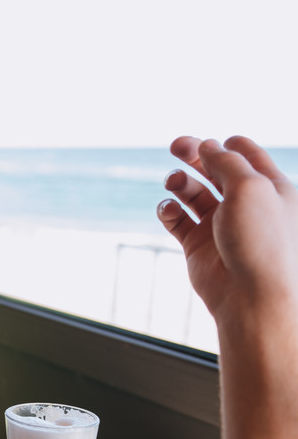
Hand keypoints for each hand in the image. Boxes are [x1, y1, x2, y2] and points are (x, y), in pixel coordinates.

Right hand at [157, 135, 297, 318]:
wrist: (252, 297)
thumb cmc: (262, 241)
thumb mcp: (250, 187)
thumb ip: (226, 161)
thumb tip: (206, 146)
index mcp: (269, 188)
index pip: (248, 156)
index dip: (228, 144)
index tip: (211, 141)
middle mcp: (245, 205)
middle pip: (215, 170)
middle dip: (194, 155)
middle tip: (176, 145)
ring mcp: (219, 225)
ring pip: (193, 192)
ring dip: (180, 181)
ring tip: (174, 183)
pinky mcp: (197, 245)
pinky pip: (176, 220)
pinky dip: (168, 210)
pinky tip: (168, 209)